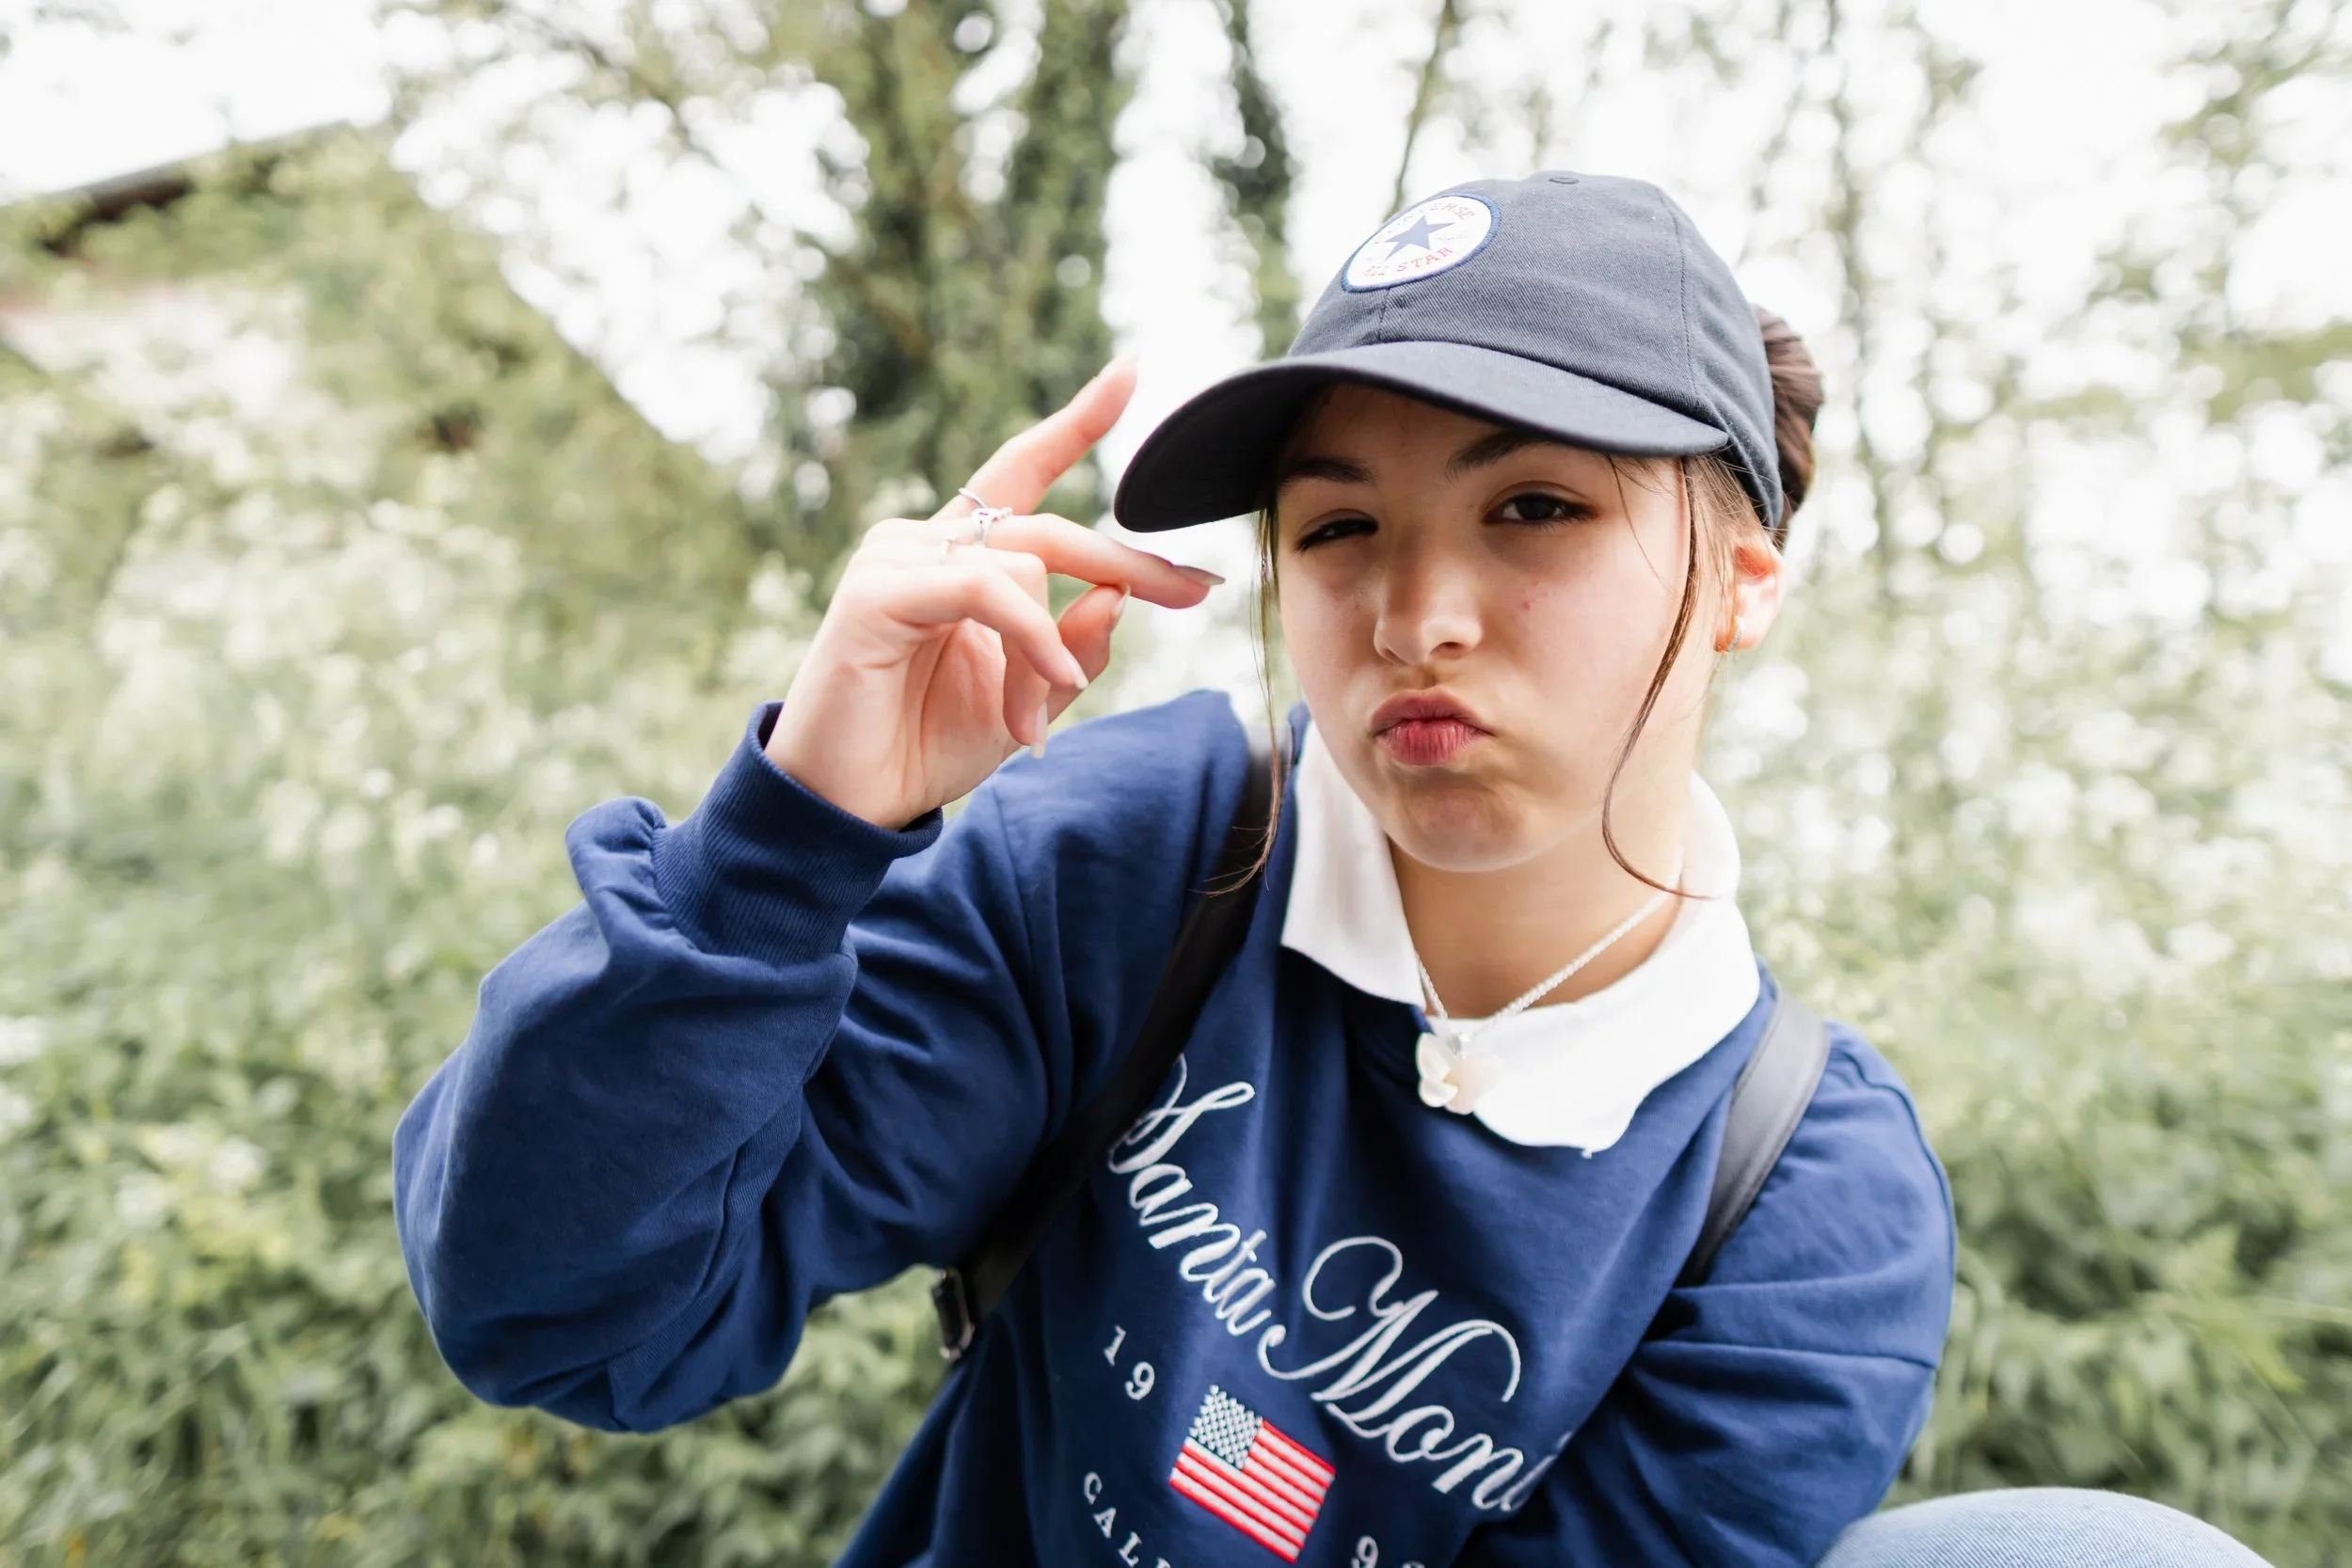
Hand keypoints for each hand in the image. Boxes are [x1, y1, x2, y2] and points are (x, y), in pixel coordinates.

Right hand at [763, 360, 1221, 827]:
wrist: (851, 806)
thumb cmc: (925, 745)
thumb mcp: (1028, 700)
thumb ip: (1073, 648)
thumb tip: (1120, 596)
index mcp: (959, 559)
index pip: (1021, 472)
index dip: (1074, 423)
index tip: (1130, 373)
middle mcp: (924, 543)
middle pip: (1048, 529)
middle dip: (1128, 561)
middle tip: (1196, 590)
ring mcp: (895, 558)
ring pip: (1026, 569)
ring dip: (1050, 652)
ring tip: (1035, 722)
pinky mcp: (878, 589)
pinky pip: (988, 588)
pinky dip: (1032, 635)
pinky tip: (1046, 688)